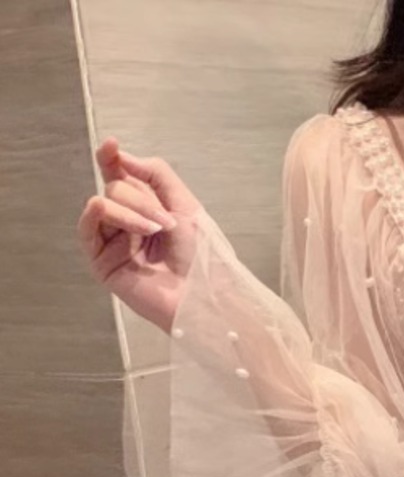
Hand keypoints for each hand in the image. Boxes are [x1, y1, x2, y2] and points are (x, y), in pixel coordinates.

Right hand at [78, 137, 203, 333]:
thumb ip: (156, 174)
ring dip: (131, 210)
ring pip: (103, 202)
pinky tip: (137, 230)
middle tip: (166, 222)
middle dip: (140, 199)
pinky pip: (88, 223)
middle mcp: (126, 226)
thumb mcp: (185, 204)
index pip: (120, 178)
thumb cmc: (201, 256)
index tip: (111, 146)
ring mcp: (111, 243)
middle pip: (115, 188)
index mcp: (146, 212)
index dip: (112, 160)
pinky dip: (110, 215)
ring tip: (157, 230)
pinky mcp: (100, 261)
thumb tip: (120, 156)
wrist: (203, 292)